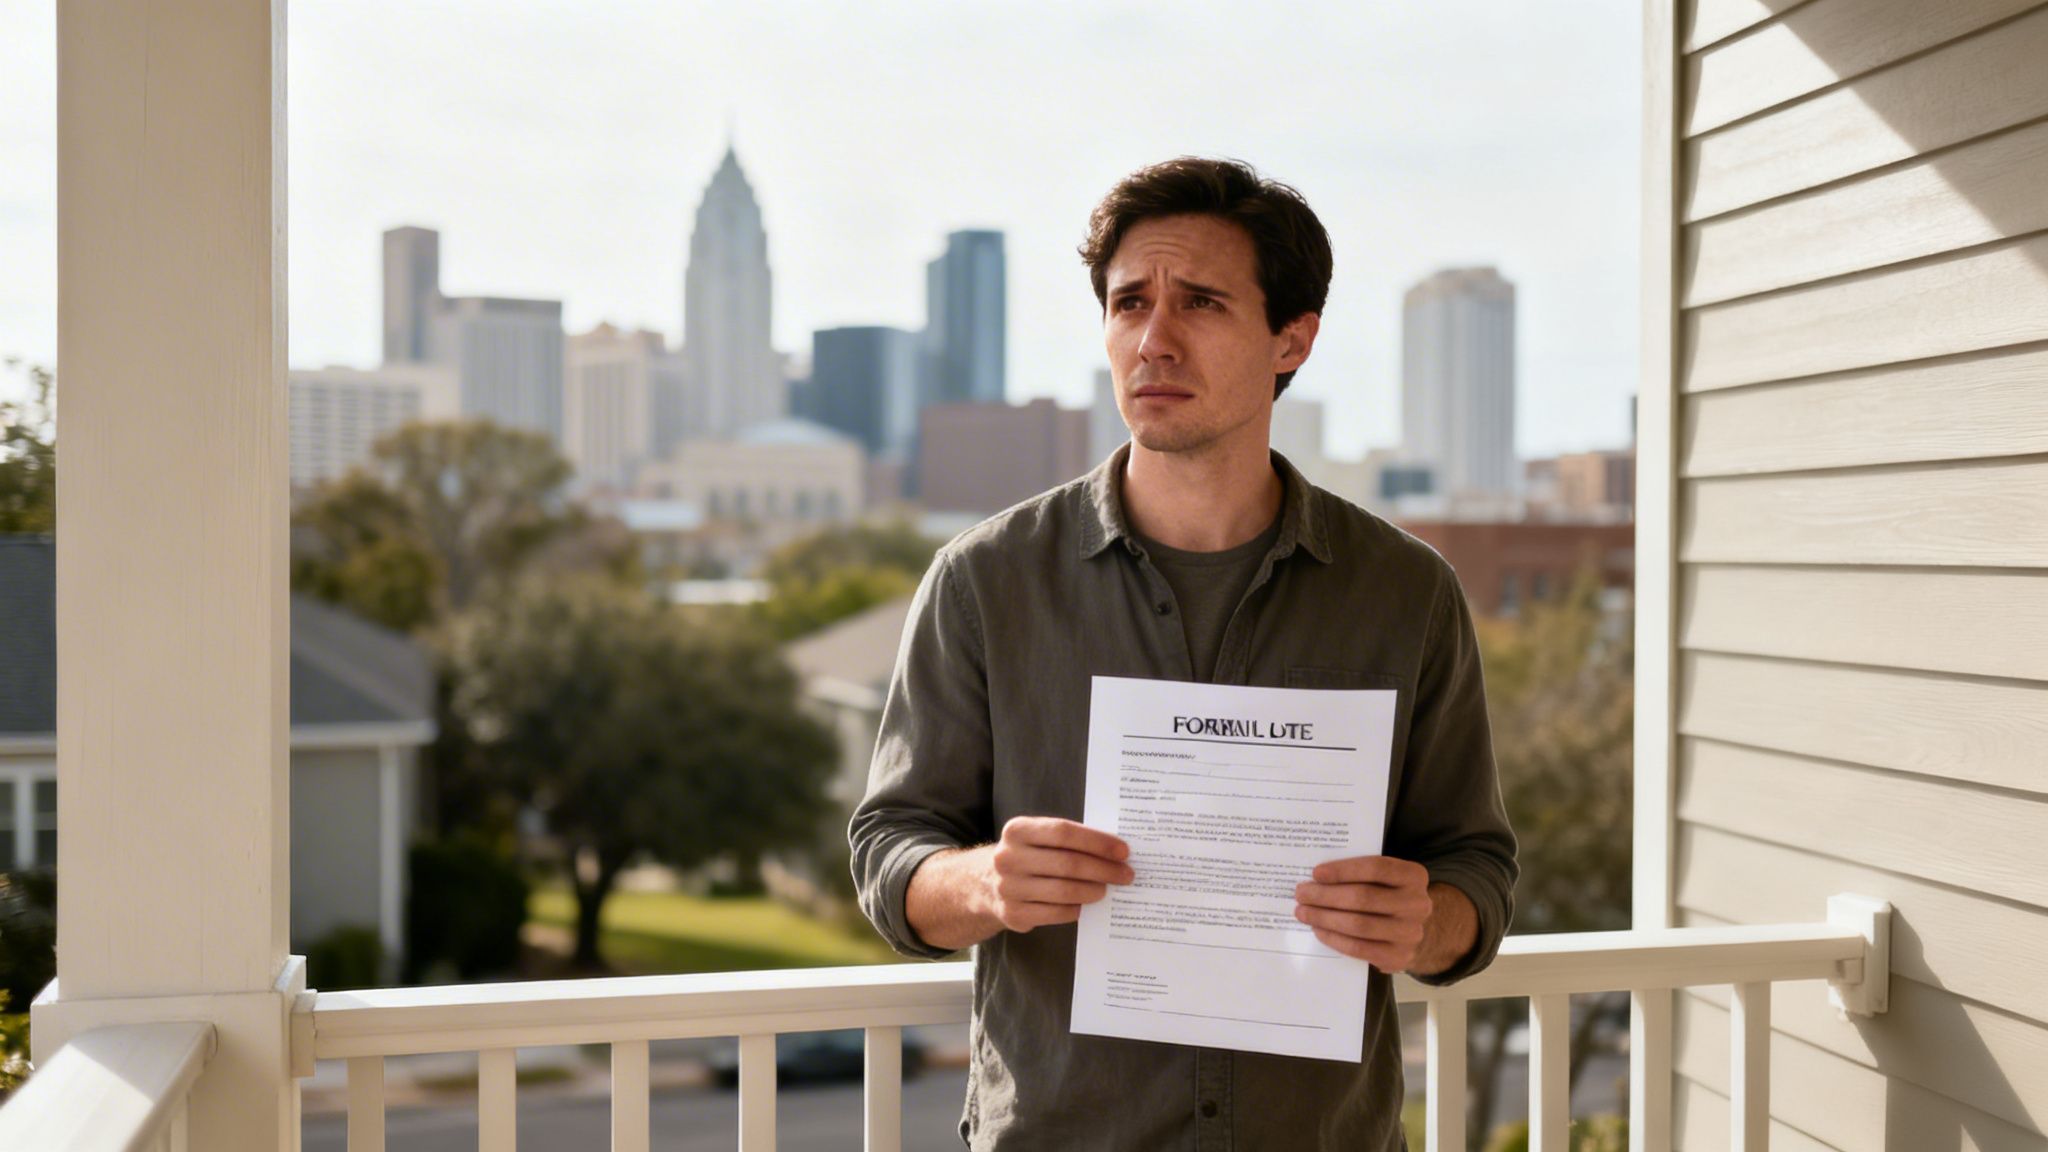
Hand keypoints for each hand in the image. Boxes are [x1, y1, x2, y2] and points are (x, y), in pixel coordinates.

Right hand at [982, 816, 1133, 932]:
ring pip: (1064, 891)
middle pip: (1068, 863)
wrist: (985, 884)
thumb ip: (1068, 840)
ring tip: (1107, 889)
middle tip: (1126, 874)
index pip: (1064, 832)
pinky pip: (1056, 913)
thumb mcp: (1036, 838)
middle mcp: (1008, 858)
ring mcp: (1008, 888)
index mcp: (1017, 830)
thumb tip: (1114, 851)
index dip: (1097, 842)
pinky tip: (1084, 904)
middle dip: (1104, 869)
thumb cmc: (1027, 856)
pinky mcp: (1013, 914)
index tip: (1123, 851)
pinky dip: (1075, 908)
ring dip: (1093, 890)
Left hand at [1293, 856, 1435, 971]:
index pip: (1376, 868)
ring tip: (1304, 912)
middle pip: (1363, 897)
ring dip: (1325, 918)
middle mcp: (1417, 904)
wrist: (1409, 929)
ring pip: (1358, 924)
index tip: (1316, 873)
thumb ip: (1360, 873)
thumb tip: (1317, 877)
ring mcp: (1410, 933)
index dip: (1343, 870)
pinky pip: (1358, 948)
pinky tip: (1319, 930)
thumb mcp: (1384, 878)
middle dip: (1326, 895)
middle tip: (1302, 894)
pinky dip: (1334, 938)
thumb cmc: (1387, 896)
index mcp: (1413, 876)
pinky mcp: (1399, 957)